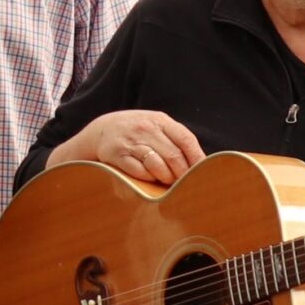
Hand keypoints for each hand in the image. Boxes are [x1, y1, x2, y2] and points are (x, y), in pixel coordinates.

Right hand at [56, 110, 204, 184]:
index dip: (196, 159)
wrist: (102, 129)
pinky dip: (148, 178)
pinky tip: (149, 178)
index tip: (202, 173)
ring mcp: (132, 142)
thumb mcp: (157, 125)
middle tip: (184, 183)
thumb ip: (176, 139)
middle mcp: (146, 129)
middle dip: (181, 174)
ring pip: (157, 165)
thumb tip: (201, 162)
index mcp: (161, 121)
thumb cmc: (138, 131)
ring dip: (166, 177)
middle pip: (173, 156)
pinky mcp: (118, 155)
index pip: (185, 139)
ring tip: (167, 181)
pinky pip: (139, 171)